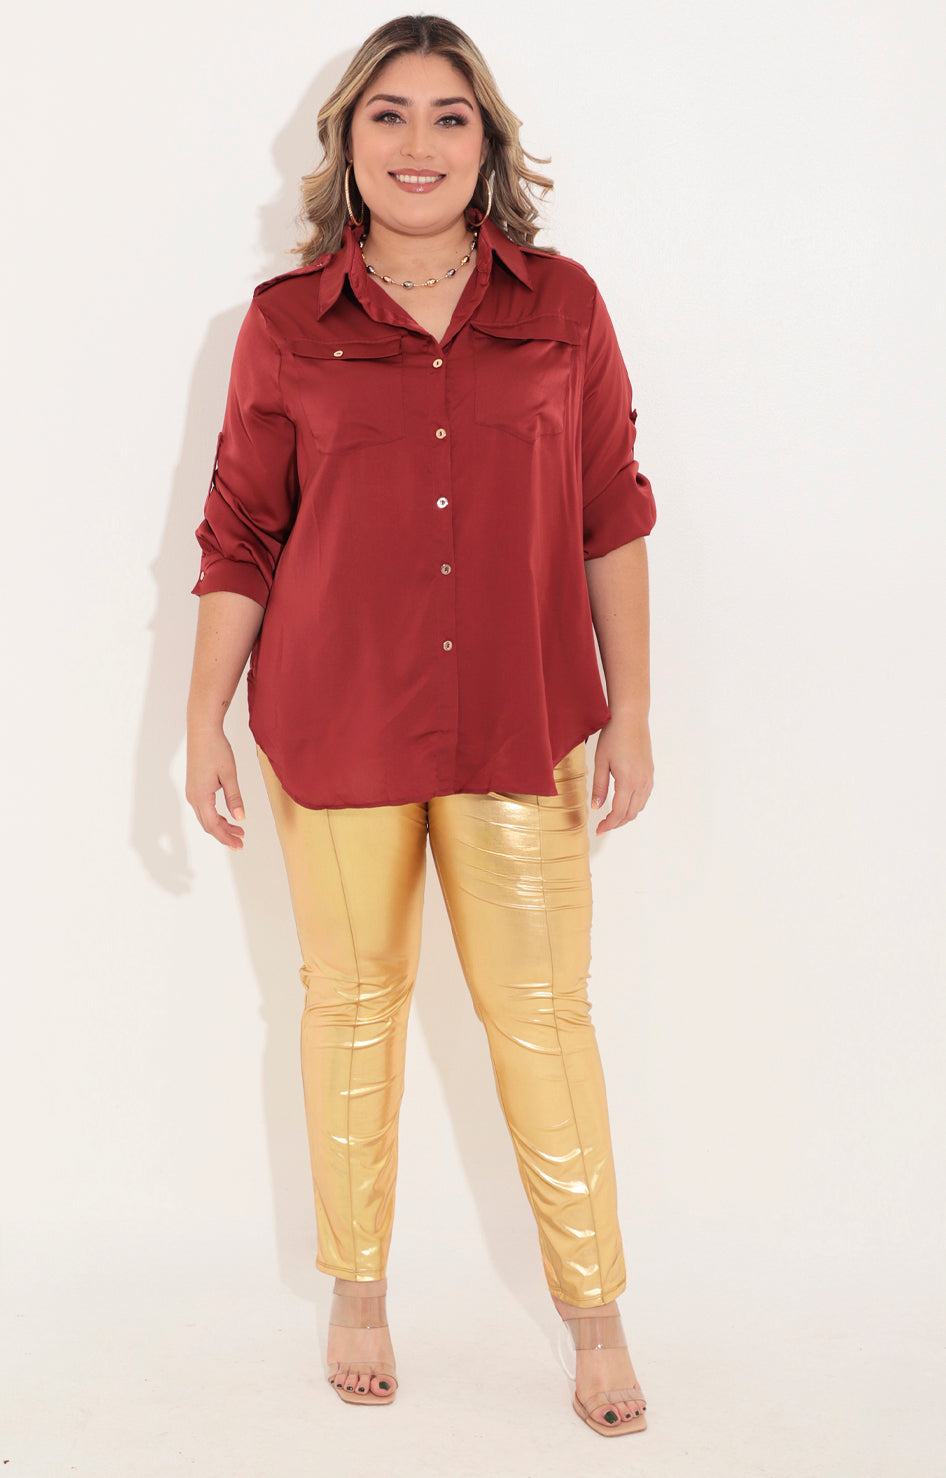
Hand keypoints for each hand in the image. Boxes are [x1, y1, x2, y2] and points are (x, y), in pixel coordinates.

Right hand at [185, 727, 245, 848]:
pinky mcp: (195, 787)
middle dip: (224, 835)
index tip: (239, 844)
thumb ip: (235, 798)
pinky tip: (228, 817)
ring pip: (206, 817)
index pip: (214, 825)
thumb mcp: (229, 774)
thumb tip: (241, 818)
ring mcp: (192, 792)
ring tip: (239, 830)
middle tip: (241, 842)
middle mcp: (193, 797)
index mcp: (201, 796)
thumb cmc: (216, 749)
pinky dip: (216, 816)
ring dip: (221, 826)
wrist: (202, 731)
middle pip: (208, 825)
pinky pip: (204, 809)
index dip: (226, 837)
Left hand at [589, 712, 653, 834]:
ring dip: (626, 816)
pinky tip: (624, 804)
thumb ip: (599, 787)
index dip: (608, 824)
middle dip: (616, 823)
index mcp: (628, 781)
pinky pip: (644, 797)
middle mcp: (642, 783)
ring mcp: (648, 778)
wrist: (631, 719)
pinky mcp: (650, 773)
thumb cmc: (613, 737)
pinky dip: (634, 806)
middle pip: (630, 813)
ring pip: (639, 807)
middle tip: (602, 826)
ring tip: (611, 817)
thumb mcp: (600, 762)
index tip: (597, 830)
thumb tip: (596, 807)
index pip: (618, 812)